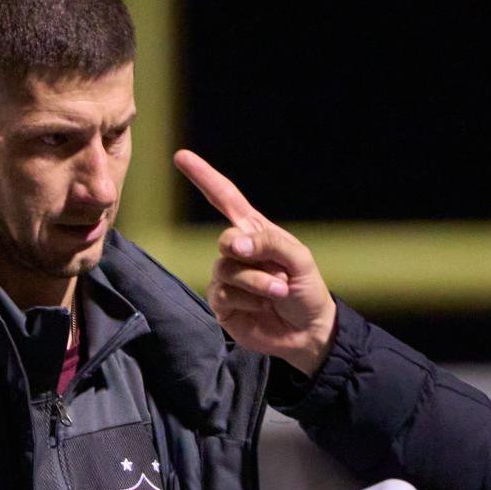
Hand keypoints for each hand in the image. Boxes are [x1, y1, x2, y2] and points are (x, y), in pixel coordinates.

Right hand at [173, 149, 336, 375]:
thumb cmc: (307, 290)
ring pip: (226, 270)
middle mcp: (237, 252)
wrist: (309, 332)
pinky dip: (248, 299)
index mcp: (254, 232)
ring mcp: (226, 278)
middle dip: (249, 256)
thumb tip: (231, 245)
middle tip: (278, 273)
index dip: (204, 177)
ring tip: (279, 292)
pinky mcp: (221, 304)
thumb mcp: (298, 259)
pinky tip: (263, 306)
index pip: (225, 198)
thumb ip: (268, 243)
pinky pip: (224, 294)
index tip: (181, 157)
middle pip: (225, 240)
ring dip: (257, 282)